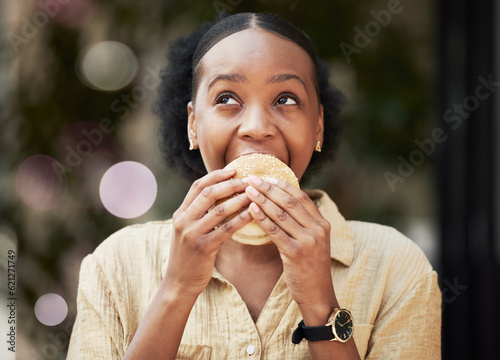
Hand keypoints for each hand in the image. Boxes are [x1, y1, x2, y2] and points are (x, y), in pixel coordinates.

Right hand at [162, 168, 251, 300]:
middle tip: (248, 180)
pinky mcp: (203, 247)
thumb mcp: (187, 231)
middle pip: (208, 193)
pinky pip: (226, 229)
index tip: (233, 170)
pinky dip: (241, 219)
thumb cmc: (188, 256)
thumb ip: (197, 214)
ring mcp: (192, 233)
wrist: (179, 282)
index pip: (197, 186)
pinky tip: (253, 214)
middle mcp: (183, 220)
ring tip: (255, 194)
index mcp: (180, 214)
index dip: (216, 175)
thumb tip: (219, 195)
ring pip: (219, 210)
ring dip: (239, 200)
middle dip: (230, 184)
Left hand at [244, 176, 335, 314]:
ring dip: (262, 199)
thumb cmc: (310, 267)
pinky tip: (250, 209)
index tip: (266, 177)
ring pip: (281, 214)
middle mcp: (318, 229)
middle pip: (289, 201)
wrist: (317, 294)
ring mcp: (308, 241)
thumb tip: (281, 203)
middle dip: (269, 188)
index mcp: (323, 223)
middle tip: (252, 178)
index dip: (282, 185)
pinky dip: (261, 218)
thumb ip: (302, 223)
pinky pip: (274, 231)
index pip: (301, 196)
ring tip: (247, 190)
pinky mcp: (295, 253)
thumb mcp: (313, 241)